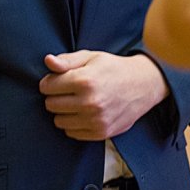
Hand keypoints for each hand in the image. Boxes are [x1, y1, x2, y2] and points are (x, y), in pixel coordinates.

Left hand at [39, 50, 167, 140]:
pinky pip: (71, 133)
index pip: (46, 87)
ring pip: (58, 121)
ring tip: (77, 101)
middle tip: (69, 91)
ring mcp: (95, 120)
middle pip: (50, 105)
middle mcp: (89, 102)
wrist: (143, 85)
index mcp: (84, 80)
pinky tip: (84, 113)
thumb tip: (48, 61)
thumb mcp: (90, 57)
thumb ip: (67, 60)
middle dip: (55, 96)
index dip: (50, 82)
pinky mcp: (101, 132)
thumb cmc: (114, 69)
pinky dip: (74, 123)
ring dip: (64, 112)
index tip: (58, 80)